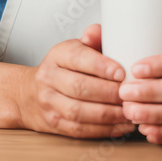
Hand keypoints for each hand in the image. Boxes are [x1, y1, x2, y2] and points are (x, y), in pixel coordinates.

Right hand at [17, 26, 135, 138]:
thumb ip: (92, 39)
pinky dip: (104, 130)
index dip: (101, 66)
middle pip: (80, 87)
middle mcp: (49, 78)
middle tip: (131, 95)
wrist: (30, 93)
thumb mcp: (76, 48)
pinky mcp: (54, 123)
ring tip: (129, 112)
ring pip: (79, 112)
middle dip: (109, 93)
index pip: (78, 58)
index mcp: (58, 55)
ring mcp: (49, 103)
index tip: (122, 73)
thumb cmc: (64, 68)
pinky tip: (121, 126)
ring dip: (108, 114)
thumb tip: (99, 31)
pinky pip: (80, 130)